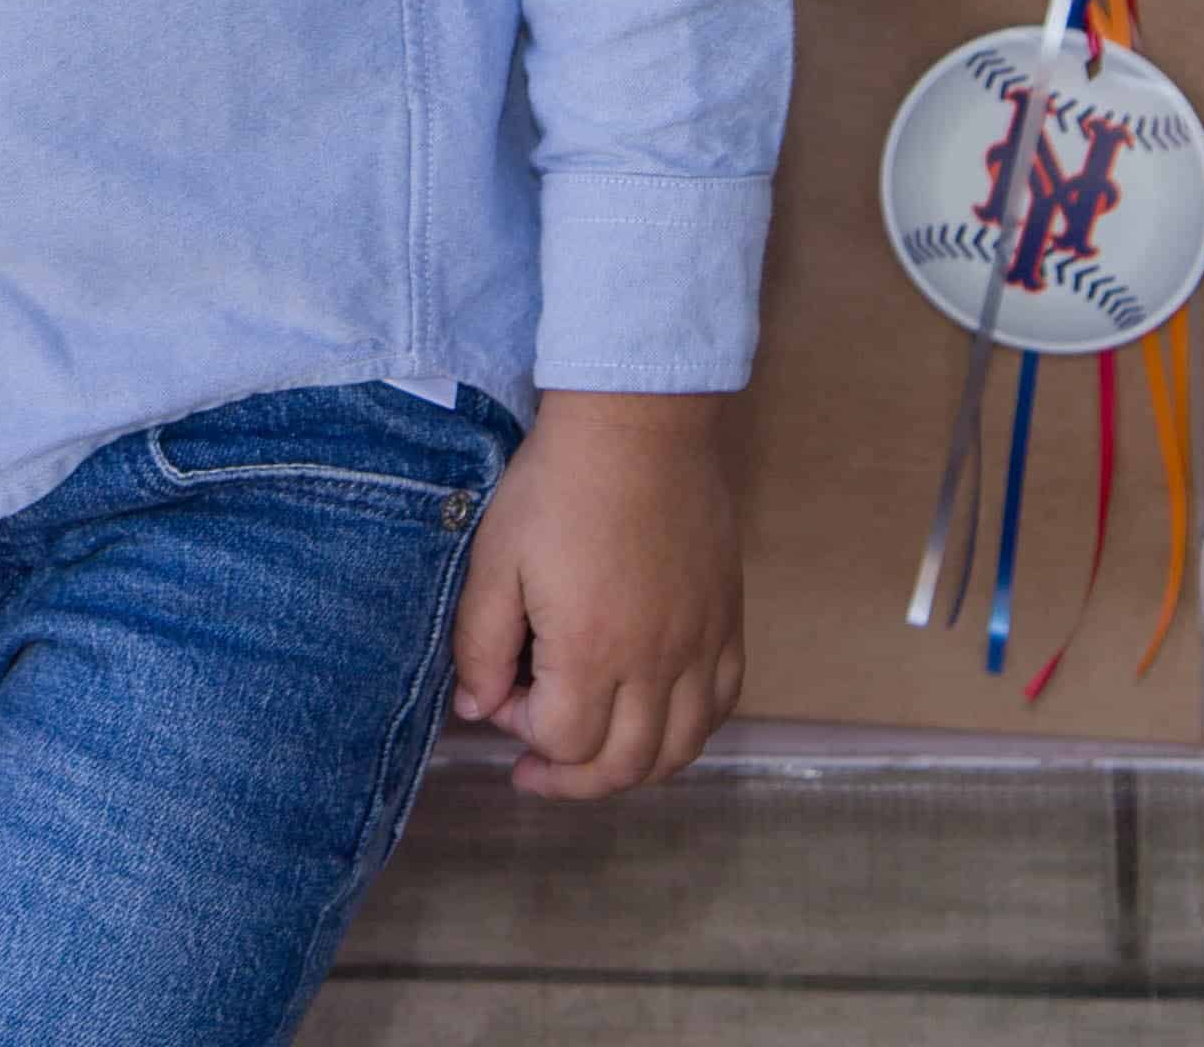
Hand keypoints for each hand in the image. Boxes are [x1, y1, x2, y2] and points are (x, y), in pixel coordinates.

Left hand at [445, 389, 743, 797]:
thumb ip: (478, 645)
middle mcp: (655, 661)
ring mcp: (700, 644)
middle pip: (622, 766)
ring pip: (679, 750)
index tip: (501, 692)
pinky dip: (688, 731)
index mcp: (590, 649)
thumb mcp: (495, 560)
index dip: (522, 733)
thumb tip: (477, 709)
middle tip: (535, 768)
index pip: (562, 742)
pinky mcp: (726, 621)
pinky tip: (656, 719)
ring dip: (632, 769)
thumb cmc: (557, 487)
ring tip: (595, 757)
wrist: (637, 425)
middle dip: (570, 779)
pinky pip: (721, 705)